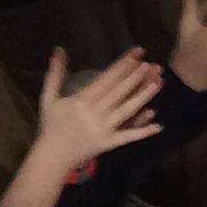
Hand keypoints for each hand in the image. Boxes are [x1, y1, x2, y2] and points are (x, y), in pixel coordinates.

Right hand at [34, 46, 162, 171]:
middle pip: (120, 92)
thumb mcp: (49, 97)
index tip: (137, 53)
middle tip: (152, 64)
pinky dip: (143, 132)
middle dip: (137, 77)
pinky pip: (128, 136)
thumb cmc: (51, 125)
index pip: (107, 79)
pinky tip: (158, 125)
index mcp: (82, 100)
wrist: (52, 156)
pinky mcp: (110, 143)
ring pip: (128, 111)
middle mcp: (95, 113)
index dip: (123, 65)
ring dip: (143, 97)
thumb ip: (55, 73)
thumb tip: (58, 49)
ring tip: (158, 83)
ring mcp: (105, 129)